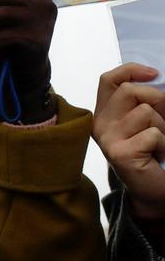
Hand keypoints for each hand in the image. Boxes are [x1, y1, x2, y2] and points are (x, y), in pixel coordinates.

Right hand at [94, 63, 164, 220]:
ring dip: (163, 127)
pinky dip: (164, 144)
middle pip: (129, 91)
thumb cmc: (154, 152)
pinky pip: (152, 133)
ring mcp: (107, 139)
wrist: (154, 189)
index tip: (154, 74)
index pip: (109, 80)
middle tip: (164, 120)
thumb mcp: (148, 120)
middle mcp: (101, 124)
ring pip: (144, 112)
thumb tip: (155, 79)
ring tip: (158, 143)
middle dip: (157, 100)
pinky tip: (157, 156)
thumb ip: (145, 101)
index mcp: (106, 113)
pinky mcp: (119, 153)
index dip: (130, 70)